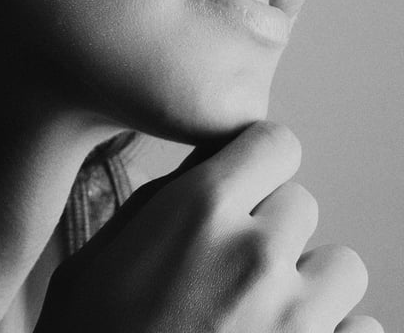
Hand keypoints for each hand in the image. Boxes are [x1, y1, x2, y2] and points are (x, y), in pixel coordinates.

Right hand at [35, 121, 382, 332]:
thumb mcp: (95, 262)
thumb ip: (158, 203)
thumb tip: (205, 167)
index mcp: (199, 212)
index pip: (275, 142)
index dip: (260, 159)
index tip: (248, 181)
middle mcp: (255, 254)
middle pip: (302, 203)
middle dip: (272, 226)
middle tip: (237, 264)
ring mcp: (295, 318)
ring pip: (340, 265)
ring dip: (309, 281)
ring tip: (267, 309)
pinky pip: (362, 328)